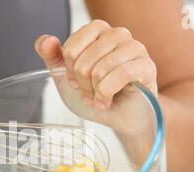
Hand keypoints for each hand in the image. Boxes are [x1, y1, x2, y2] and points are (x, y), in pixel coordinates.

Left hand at [35, 20, 157, 126]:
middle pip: (84, 62)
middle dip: (83, 85)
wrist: (119, 118)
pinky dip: (108, 95)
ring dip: (95, 92)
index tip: (76, 81)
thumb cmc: (96, 95)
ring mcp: (135, 48)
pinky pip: (120, 76)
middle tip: (90, 93)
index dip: (70, 72)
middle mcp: (117, 34)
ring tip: (100, 97)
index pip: (71, 49)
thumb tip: (47, 40)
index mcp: (97, 31)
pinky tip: (108, 101)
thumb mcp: (67, 78)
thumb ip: (52, 58)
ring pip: (100, 69)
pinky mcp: (146, 65)